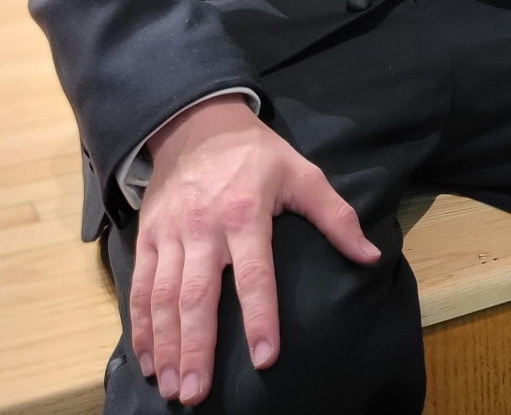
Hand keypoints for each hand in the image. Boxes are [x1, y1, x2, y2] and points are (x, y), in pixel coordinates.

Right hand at [131, 94, 380, 405]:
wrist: (198, 124)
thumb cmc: (257, 155)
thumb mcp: (303, 174)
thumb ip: (336, 217)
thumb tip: (370, 256)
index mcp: (246, 214)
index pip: (254, 274)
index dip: (260, 317)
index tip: (265, 358)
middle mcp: (204, 228)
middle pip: (197, 296)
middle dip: (196, 347)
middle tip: (196, 392)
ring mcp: (170, 234)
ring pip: (164, 298)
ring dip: (166, 346)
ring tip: (172, 387)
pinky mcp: (147, 237)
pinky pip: (141, 288)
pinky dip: (141, 327)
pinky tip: (148, 360)